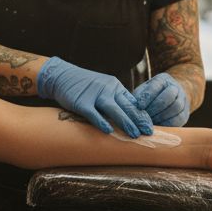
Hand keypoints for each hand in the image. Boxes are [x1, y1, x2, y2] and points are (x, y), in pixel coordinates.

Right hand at [36, 56, 152, 137]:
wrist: (62, 76)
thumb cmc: (85, 86)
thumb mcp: (105, 88)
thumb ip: (116, 100)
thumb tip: (131, 116)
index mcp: (115, 87)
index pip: (132, 102)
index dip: (142, 115)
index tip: (150, 126)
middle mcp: (108, 89)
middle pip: (126, 106)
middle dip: (138, 120)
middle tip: (148, 133)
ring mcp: (95, 95)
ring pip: (113, 109)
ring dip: (125, 122)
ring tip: (134, 135)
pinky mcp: (81, 101)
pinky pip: (93, 113)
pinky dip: (101, 121)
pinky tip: (108, 131)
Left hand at [132, 73, 189, 126]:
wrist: (170, 99)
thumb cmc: (150, 96)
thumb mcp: (143, 92)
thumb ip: (138, 98)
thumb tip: (132, 110)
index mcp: (163, 79)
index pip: (156, 85)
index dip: (148, 96)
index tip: (139, 106)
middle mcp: (175, 87)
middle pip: (168, 96)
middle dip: (155, 108)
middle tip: (145, 117)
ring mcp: (183, 100)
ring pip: (175, 107)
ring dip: (161, 116)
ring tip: (150, 122)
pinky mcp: (185, 114)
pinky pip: (178, 119)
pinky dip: (167, 124)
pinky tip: (158, 127)